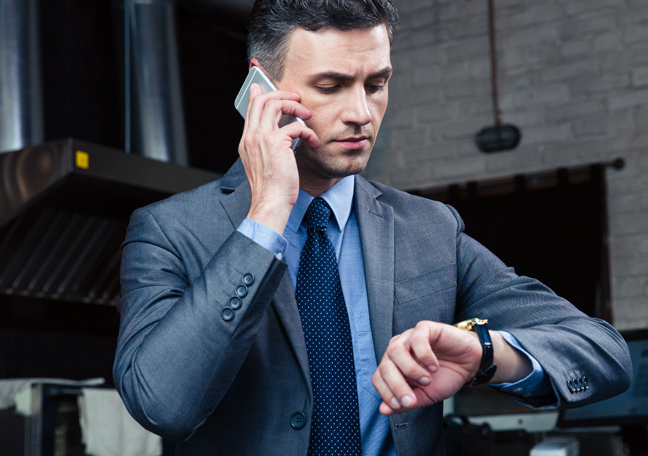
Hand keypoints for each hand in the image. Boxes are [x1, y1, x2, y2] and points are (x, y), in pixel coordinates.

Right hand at [239, 83, 320, 233]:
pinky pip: (295, 126)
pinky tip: (313, 141)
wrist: (271, 203)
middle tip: (296, 99)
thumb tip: (283, 135)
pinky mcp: (276, 142)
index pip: (250, 110)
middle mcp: (251, 137)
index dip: (257, 95)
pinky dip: (308, 132)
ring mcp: (261, 138)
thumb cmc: (272, 188)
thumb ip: (269, 147)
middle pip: (262, 101)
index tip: (261, 86)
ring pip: (275, 105)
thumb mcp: (266, 164)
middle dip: (281, 95)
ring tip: (307, 115)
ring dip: (294, 106)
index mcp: (247, 142)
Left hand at [372, 321, 481, 415]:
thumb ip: (406, 403)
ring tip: (427, 380)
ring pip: (395, 350)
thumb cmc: (445, 376)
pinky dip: (424, 356)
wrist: (469, 363)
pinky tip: (434, 366)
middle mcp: (397, 349)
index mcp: (393, 365)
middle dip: (397, 386)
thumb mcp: (426, 396)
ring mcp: (409, 337)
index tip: (404, 404)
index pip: (378, 378)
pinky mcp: (425, 328)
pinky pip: (417, 339)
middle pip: (385, 366)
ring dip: (410, 370)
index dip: (387, 393)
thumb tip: (383, 410)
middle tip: (413, 399)